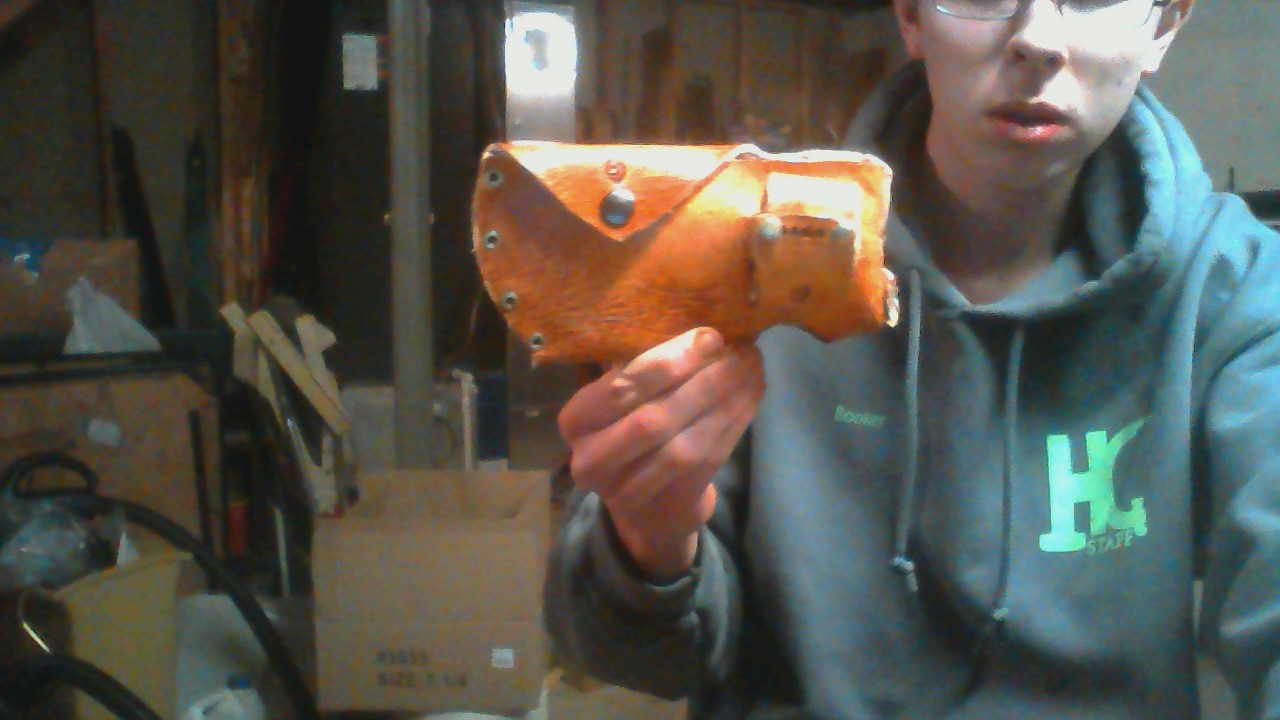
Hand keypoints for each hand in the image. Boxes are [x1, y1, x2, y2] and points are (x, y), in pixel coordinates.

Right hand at [558, 327, 764, 580]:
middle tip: (741, 350)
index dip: (665, 364)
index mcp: (576, 421)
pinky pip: (707, 463)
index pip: (618, 389)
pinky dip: (734, 424)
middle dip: (702, 381)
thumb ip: (644, 366)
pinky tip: (752, 394)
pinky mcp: (666, 507)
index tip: (709, 336)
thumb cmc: (632, 430)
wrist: (647, 504)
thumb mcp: (622, 399)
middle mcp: (591, 460)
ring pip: (684, 445)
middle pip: (651, 420)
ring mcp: (626, 493)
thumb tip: (699, 322)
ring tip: (752, 367)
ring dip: (725, 402)